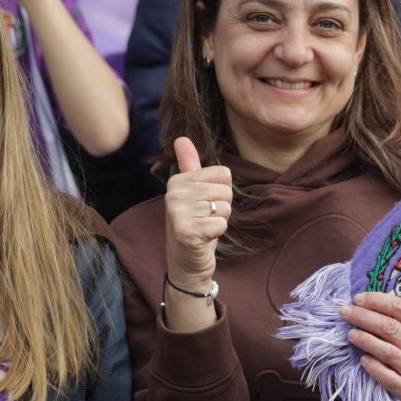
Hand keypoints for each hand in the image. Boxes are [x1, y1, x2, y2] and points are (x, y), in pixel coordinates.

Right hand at [164, 137, 230, 287]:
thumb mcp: (194, 193)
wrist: (186, 262)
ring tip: (203, 227)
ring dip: (219, 221)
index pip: (223, 174)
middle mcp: (174, 193)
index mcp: (178, 181)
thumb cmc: (195, 224)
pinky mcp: (185, 231)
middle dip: (222, 208)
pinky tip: (202, 238)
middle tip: (204, 219)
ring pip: (225, 207)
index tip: (206, 204)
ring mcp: (177, 212)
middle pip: (226, 191)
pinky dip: (217, 233)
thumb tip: (181, 138)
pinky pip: (221, 224)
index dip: (222, 191)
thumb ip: (189, 165)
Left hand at [341, 291, 400, 400]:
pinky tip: (362, 360)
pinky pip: (388, 378)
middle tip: (345, 312)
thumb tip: (369, 306)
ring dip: (366, 340)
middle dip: (365, 317)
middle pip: (392, 328)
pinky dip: (374, 367)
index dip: (378, 301)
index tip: (358, 298)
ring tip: (350, 334)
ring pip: (389, 352)